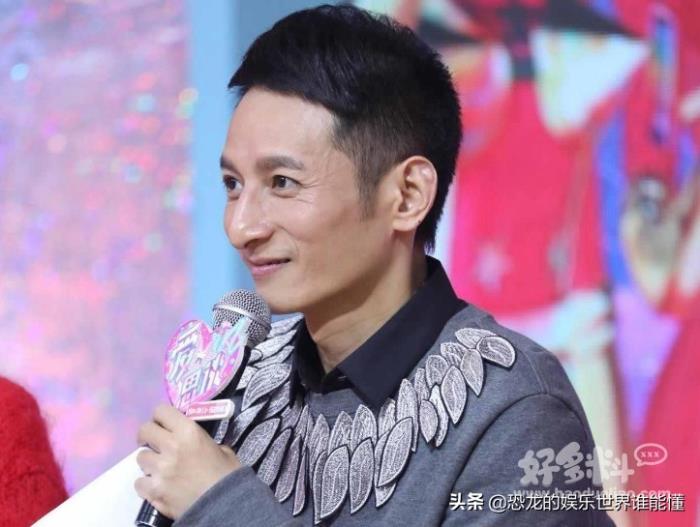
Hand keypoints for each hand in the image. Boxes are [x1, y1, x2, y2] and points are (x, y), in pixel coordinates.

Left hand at [135, 404, 240, 518]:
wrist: (224, 506)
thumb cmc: (227, 475)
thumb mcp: (222, 450)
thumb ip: (203, 443)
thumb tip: (195, 445)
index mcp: (189, 431)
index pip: (161, 411)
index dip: (161, 417)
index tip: (163, 424)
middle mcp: (170, 446)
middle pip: (145, 430)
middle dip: (148, 436)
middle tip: (155, 443)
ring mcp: (159, 469)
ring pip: (140, 457)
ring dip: (149, 461)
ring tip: (160, 468)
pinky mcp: (154, 490)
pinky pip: (139, 482)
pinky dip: (146, 484)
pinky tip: (157, 486)